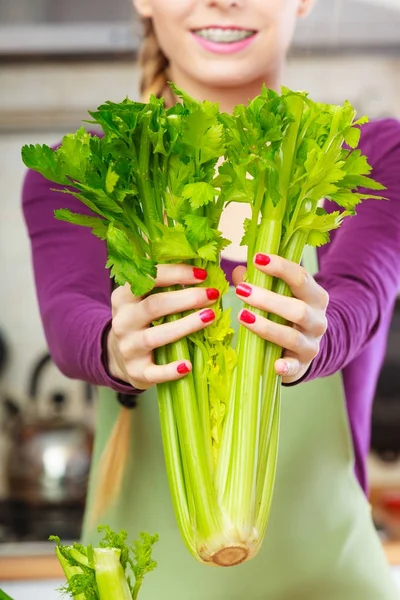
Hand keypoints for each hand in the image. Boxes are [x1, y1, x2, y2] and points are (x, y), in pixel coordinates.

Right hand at [106, 265, 218, 389]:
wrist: (118, 356)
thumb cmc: (143, 320)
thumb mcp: (144, 297)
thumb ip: (165, 281)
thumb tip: (201, 258)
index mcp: (124, 296)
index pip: (149, 278)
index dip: (177, 273)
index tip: (203, 274)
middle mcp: (123, 320)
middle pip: (154, 305)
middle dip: (186, 298)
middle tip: (213, 295)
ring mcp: (128, 347)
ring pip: (155, 336)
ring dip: (185, 326)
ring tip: (210, 317)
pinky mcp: (135, 371)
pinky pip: (154, 372)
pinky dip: (171, 370)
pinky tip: (188, 365)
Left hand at [232, 253, 328, 383]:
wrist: (304, 349)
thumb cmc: (286, 315)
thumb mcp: (279, 296)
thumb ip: (260, 282)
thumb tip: (241, 271)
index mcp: (315, 297)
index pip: (301, 277)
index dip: (280, 267)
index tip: (257, 258)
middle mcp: (318, 320)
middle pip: (298, 309)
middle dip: (268, 299)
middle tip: (241, 290)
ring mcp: (311, 344)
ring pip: (292, 336)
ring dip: (266, 326)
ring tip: (242, 316)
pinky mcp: (301, 365)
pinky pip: (294, 367)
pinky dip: (285, 366)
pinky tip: (275, 364)